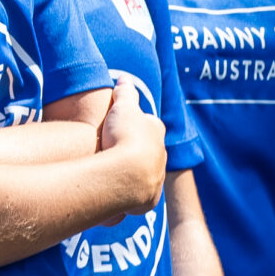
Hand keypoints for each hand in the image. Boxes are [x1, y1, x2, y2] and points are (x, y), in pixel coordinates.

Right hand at [95, 79, 168, 204]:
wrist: (128, 174)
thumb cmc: (125, 136)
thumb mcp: (122, 107)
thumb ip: (125, 92)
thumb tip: (124, 78)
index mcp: (156, 130)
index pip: (149, 124)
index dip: (134, 124)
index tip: (120, 126)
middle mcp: (161, 154)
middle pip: (148, 149)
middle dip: (135, 150)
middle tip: (114, 150)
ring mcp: (156, 177)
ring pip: (145, 172)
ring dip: (133, 172)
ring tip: (113, 172)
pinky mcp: (149, 198)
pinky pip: (139, 193)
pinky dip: (130, 191)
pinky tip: (117, 190)